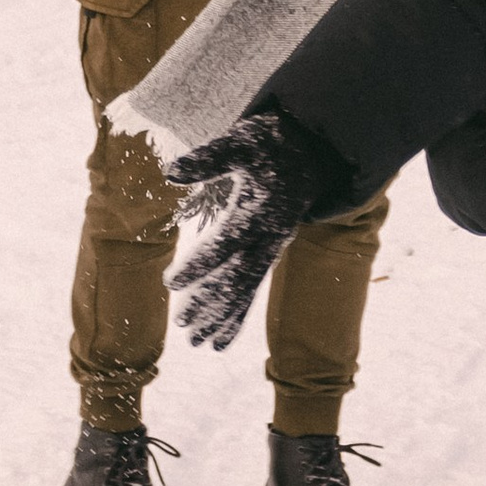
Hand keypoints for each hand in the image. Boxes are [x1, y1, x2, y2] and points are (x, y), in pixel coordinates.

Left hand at [167, 111, 357, 350]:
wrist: (314, 152)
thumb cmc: (272, 144)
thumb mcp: (243, 142)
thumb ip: (209, 158)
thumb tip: (170, 171)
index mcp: (261, 211)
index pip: (226, 243)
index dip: (200, 264)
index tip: (171, 282)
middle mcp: (270, 237)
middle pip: (239, 278)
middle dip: (210, 303)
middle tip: (182, 324)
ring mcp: (272, 248)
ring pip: (246, 291)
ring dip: (222, 317)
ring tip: (197, 343)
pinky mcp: (269, 254)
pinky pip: (253, 291)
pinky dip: (237, 317)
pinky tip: (219, 341)